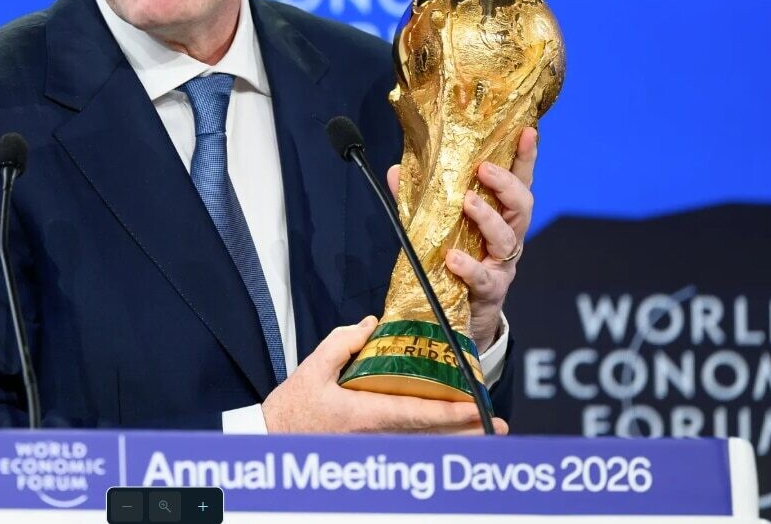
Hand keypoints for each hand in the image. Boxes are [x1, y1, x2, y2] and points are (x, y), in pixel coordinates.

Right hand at [261, 315, 508, 434]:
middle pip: (431, 434)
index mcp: (366, 413)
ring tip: (483, 430)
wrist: (273, 438)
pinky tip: (449, 435)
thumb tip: (371, 323)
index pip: (418, 414)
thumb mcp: (312, 368)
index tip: (477, 408)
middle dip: (466, 430)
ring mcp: (375, 444)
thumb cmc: (291, 408)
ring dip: (455, 436)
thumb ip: (342, 342)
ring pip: (425, 442)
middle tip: (496, 425)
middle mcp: (376, 434)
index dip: (451, 412)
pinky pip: (410, 444)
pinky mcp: (370, 446)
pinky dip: (433, 439)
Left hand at [387, 126, 536, 352]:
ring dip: (487, 217)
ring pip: (507, 237)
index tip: (526, 130)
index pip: (519, 181)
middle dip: (506, 183)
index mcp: (500, 216)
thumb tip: (395, 170)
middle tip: (483, 168)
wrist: (459, 316)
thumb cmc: (454, 261)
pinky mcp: (490, 291)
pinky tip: (453, 258)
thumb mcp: (438, 226)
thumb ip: (420, 199)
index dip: (526, 157)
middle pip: (522, 205)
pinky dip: (469, 266)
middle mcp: (508, 237)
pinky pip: (484, 277)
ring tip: (467, 202)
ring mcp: (502, 264)